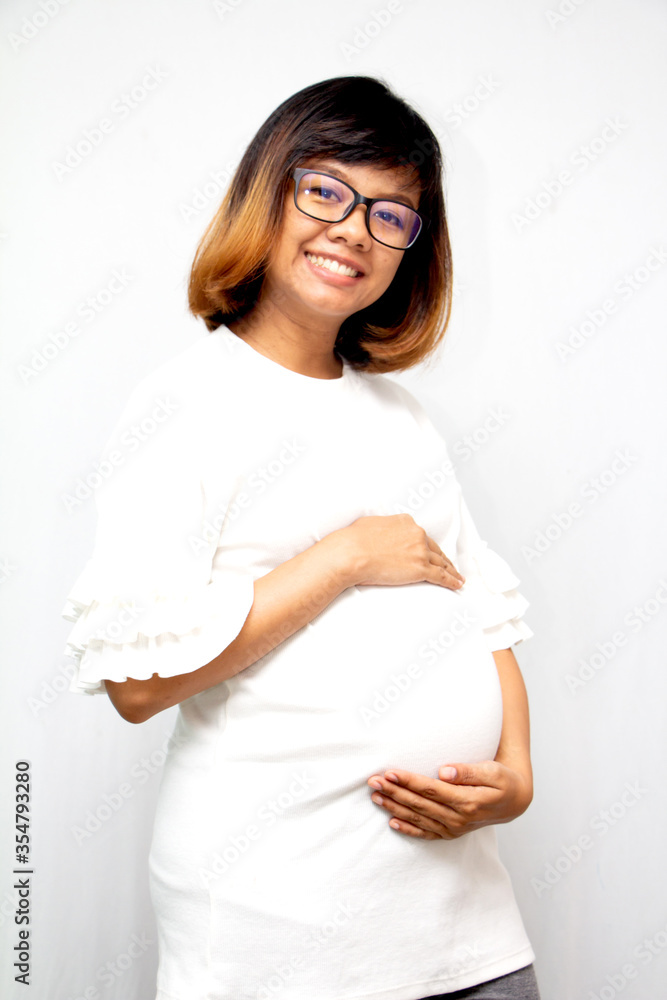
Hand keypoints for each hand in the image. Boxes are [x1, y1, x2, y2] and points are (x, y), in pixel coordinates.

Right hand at [333, 513, 464, 590]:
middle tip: (449, 565)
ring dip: (451, 570)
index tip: (430, 551)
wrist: (352, 553)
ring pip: (441, 562)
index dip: (427, 545)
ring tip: (457, 577)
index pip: (421, 535)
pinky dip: (452, 581)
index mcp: (406, 522)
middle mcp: (417, 534)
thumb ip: (381, 526)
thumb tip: (379, 531)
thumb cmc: (354, 539)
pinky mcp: (421, 568)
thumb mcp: (369, 523)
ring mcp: (420, 551)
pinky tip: (457, 584)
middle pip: (434, 549)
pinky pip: (441, 576)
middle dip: (442, 558)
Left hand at [366, 761, 532, 839]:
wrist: (514, 801)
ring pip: (419, 818)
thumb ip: (468, 771)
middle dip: (394, 792)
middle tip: (373, 781)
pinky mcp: (451, 833)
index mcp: (467, 802)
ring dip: (395, 807)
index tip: (389, 772)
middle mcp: (458, 819)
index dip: (409, 781)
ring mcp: (454, 828)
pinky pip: (426, 833)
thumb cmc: (502, 780)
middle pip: (420, 804)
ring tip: (375, 797)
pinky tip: (392, 822)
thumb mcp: (492, 770)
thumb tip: (445, 771)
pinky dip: (409, 829)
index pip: (431, 790)